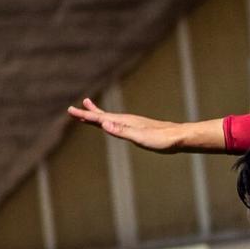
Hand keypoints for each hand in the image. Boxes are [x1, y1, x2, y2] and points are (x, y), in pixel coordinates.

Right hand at [67, 97, 182, 151]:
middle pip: (102, 116)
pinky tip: (111, 122)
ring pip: (110, 118)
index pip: (100, 118)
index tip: (70, 110)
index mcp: (124, 122)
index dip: (85, 115)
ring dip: (97, 114)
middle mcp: (126, 120)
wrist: (179, 137)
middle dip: (87, 113)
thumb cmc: (161, 140)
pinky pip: (119, 123)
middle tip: (72, 110)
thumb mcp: (140, 138)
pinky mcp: (138, 128)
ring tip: (88, 107)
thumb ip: (122, 131)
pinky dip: (110, 121)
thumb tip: (104, 124)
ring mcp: (132, 124)